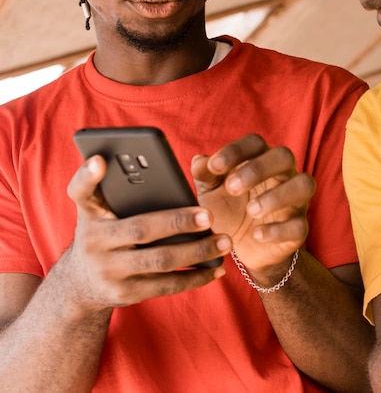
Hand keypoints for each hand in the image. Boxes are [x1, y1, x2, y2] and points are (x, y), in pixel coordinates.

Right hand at [63, 155, 228, 312]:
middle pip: (140, 229)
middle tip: (210, 215)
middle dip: (178, 222)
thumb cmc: (106, 230)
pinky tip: (216, 268)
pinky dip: (194, 277)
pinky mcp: (125, 295)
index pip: (81, 191)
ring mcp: (109, 272)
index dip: (88, 176)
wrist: (80, 284)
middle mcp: (94, 243)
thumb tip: (165, 168)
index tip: (101, 160)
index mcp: (91, 213)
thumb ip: (124, 188)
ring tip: (225, 241)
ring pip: (160, 261)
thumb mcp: (102, 209)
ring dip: (197, 252)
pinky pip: (166, 286)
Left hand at [191, 134, 314, 277]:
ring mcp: (296, 201)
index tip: (214, 166)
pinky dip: (279, 230)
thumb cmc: (228, 209)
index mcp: (260, 159)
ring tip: (251, 210)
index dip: (236, 151)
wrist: (242, 249)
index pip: (255, 142)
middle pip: (284, 156)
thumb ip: (204, 174)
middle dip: (258, 169)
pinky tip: (257, 234)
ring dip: (277, 196)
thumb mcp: (210, 192)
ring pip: (303, 185)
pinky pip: (300, 225)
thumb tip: (199, 162)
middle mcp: (283, 174)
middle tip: (231, 188)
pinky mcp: (299, 229)